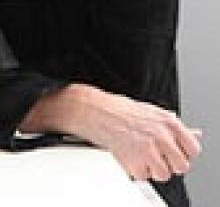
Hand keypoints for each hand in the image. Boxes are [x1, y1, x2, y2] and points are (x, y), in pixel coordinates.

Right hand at [21, 83, 201, 181]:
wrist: (90, 109)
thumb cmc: (116, 108)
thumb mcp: (150, 111)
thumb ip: (172, 126)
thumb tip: (194, 134)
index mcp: (168, 121)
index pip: (193, 149)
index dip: (182, 153)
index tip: (173, 153)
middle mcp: (161, 135)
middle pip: (181, 165)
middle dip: (168, 164)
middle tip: (155, 156)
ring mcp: (148, 148)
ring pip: (163, 174)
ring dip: (151, 169)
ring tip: (138, 156)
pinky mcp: (133, 160)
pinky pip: (142, 176)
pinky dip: (134, 170)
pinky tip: (126, 156)